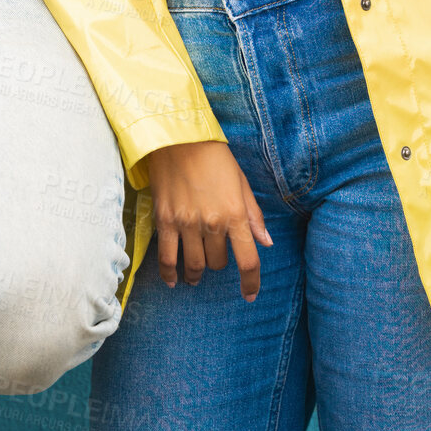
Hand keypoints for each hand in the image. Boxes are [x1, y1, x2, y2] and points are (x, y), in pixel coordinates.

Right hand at [147, 140, 271, 299]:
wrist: (177, 136)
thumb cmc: (214, 156)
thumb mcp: (241, 182)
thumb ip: (253, 215)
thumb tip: (266, 243)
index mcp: (235, 213)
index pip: (248, 260)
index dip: (250, 282)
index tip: (249, 294)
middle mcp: (212, 222)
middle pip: (218, 262)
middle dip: (219, 263)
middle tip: (215, 256)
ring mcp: (186, 223)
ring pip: (194, 264)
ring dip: (196, 274)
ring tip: (194, 277)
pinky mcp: (164, 219)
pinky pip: (167, 257)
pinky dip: (170, 273)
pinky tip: (172, 281)